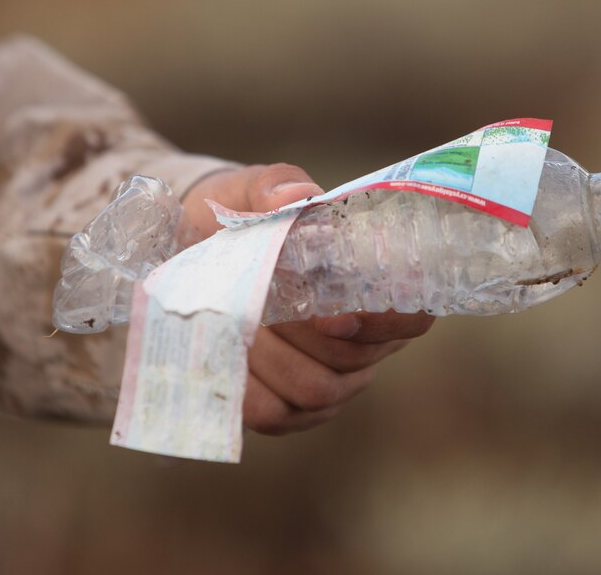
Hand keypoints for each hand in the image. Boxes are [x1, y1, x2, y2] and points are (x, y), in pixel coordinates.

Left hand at [182, 164, 434, 434]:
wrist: (188, 249)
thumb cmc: (241, 216)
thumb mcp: (254, 190)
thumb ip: (278, 187)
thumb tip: (297, 197)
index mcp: (377, 289)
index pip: (412, 318)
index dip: (383, 323)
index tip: (332, 315)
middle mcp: (363, 345)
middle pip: (352, 360)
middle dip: (301, 333)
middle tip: (257, 301)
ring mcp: (329, 383)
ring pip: (315, 390)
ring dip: (269, 356)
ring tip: (233, 319)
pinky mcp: (288, 411)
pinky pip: (275, 413)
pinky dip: (245, 386)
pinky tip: (223, 354)